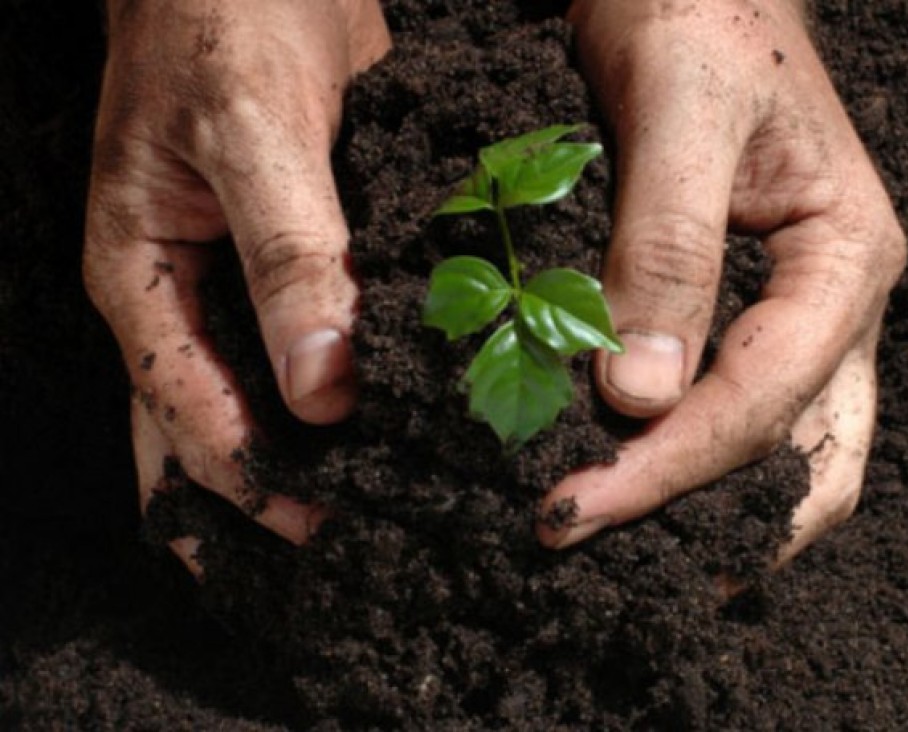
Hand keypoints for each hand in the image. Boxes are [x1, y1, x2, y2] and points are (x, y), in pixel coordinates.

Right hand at [84, 0, 389, 573]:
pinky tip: (354, 429)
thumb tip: (320, 389)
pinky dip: (312, 396)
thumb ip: (285, 256)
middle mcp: (173, 292)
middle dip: (251, 495)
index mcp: (139, 276)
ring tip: (337, 520)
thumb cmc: (221, 22)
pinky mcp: (271, 261)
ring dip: (279, 460)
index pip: (184, 411)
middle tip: (324, 555)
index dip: (247, 480)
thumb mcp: (249, 131)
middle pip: (198, 426)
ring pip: (237, 397)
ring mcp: (219, 280)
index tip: (317, 528)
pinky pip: (282, 347)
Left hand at [538, 0, 905, 565]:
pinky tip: (625, 471)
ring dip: (701, 505)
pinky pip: (738, 408)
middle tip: (582, 540)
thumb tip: (635, 396)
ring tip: (607, 535)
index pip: (763, 401)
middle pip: (799, 456)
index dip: (668, 466)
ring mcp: (797, 311)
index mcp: (845, 258)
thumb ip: (665, 250)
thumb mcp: (682, 116)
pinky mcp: (747, 309)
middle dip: (699, 517)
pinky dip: (687, 457)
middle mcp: (836, 301)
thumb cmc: (696, 16)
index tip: (570, 508)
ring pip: (781, 448)